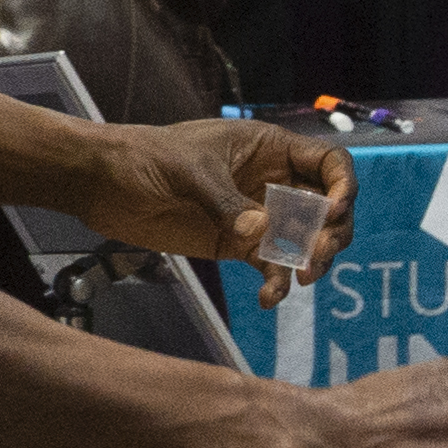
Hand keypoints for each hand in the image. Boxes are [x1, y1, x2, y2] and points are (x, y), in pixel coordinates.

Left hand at [86, 116, 351, 280]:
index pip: (329, 165)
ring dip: (310, 262)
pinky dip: (276, 284)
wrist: (104, 184)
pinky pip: (271, 267)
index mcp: (270, 148)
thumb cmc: (145, 157)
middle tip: (316, 255)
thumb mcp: (190, 172)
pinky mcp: (238, 247)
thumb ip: (228, 204)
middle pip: (327, 209)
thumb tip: (262, 234)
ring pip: (305, 242)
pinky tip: (269, 299)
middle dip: (330, 234)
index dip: (343, 187)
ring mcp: (258, 216)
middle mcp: (272, 182)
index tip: (333, 214)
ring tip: (299, 279)